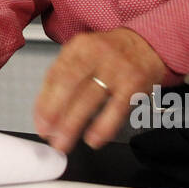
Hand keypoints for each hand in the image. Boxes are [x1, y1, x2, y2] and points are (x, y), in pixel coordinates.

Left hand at [33, 28, 167, 151]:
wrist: (148, 44)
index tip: (40, 122)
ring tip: (64, 142)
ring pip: (90, 99)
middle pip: (70, 85)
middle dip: (55, 113)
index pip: (55, 74)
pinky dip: (103, 127)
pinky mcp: (134, 84)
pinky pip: (117, 109)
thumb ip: (61, 78)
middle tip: (48, 135)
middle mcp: (97, 54)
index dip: (45, 101)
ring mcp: (117, 69)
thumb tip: (43, 110)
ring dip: (73, 125)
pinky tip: (93, 140)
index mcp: (79, 47)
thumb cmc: (110, 54)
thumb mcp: (83, 55)